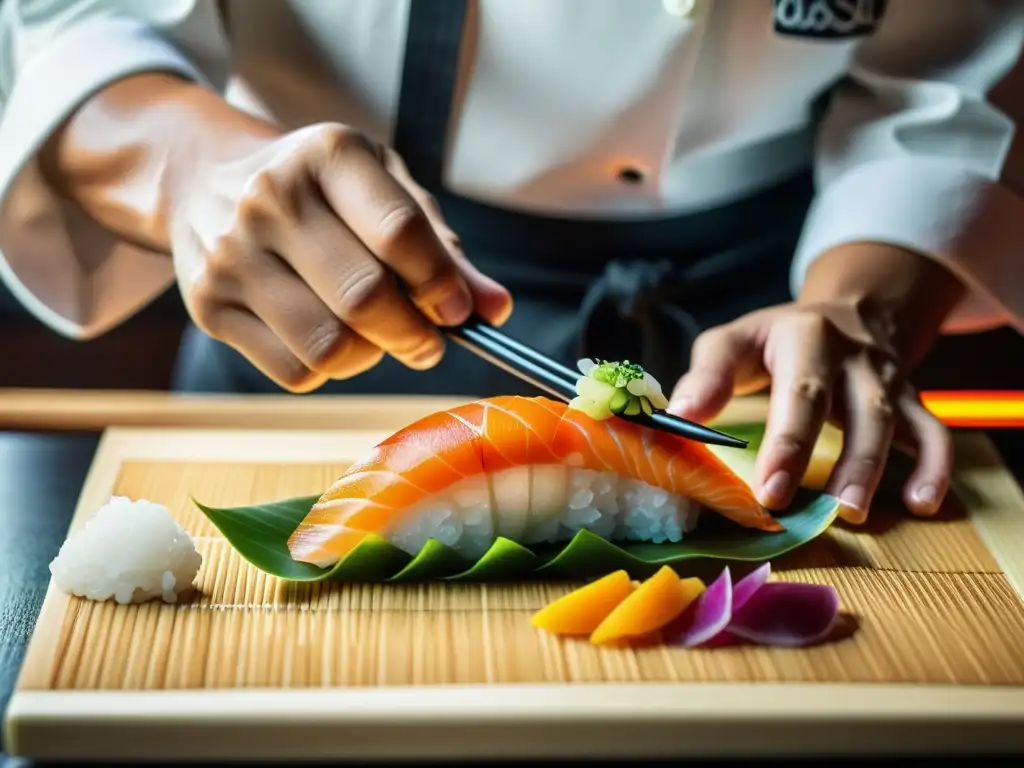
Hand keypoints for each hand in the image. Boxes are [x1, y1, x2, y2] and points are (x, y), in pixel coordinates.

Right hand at [167, 123, 511, 391]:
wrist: (203, 182)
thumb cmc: (319, 191)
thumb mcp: (382, 190)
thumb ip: (442, 248)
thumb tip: (495, 310)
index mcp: (326, 154)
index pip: (400, 232)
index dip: (441, 285)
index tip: (458, 312)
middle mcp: (270, 199)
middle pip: (365, 297)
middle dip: (414, 334)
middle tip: (428, 341)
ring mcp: (231, 255)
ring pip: (329, 346)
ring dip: (371, 356)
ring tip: (375, 337)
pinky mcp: (209, 307)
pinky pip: (294, 373)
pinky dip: (328, 370)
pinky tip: (329, 339)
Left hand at [666, 244, 965, 522]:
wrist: (849, 311)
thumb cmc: (776, 339)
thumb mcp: (734, 340)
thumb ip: (707, 375)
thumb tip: (677, 417)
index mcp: (806, 337)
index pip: (800, 392)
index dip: (787, 443)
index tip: (768, 491)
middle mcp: (854, 356)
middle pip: (853, 409)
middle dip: (833, 461)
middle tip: (808, 508)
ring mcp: (887, 378)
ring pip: (892, 423)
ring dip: (873, 469)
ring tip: (852, 513)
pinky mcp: (912, 399)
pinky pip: (934, 432)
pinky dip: (935, 467)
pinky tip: (923, 503)